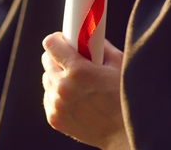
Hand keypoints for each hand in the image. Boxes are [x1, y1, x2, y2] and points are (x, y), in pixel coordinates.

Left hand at [42, 33, 130, 149]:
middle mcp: (63, 87)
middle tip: (72, 60)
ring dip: (57, 76)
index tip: (64, 40)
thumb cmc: (124, 97)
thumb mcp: (118, 64)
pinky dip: (56, 94)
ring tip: (74, 81)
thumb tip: (90, 36)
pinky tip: (72, 96)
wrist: (124, 134)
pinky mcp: (54, 118)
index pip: (50, 43)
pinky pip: (48, 96)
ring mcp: (57, 105)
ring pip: (47, 79)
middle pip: (46, 60)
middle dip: (58, 57)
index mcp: (78, 71)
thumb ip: (100, 46)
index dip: (58, 39)